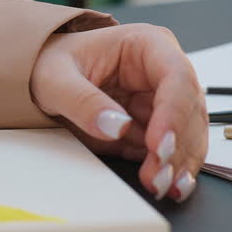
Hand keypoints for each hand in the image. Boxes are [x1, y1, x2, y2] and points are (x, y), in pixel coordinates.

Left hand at [29, 24, 207, 202]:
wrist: (41, 78)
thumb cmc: (51, 65)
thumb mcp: (54, 79)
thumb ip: (82, 101)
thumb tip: (116, 127)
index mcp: (146, 45)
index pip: (175, 76)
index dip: (173, 113)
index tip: (158, 144)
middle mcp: (163, 71)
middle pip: (189, 109)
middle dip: (177, 146)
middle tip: (158, 176)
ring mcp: (163, 100)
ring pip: (189, 133)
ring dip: (179, 163)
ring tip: (161, 186)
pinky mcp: (157, 126)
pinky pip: (176, 149)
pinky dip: (174, 169)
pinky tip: (168, 186)